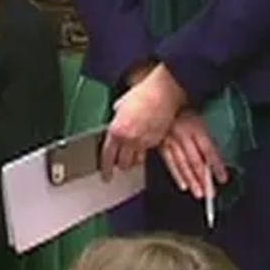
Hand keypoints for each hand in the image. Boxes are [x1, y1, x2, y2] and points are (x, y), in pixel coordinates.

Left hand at [100, 64, 186, 179]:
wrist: (163, 93)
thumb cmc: (143, 94)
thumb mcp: (121, 104)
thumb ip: (117, 116)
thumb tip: (116, 118)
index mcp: (117, 130)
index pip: (107, 156)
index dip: (106, 169)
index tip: (106, 176)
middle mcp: (129, 139)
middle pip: (123, 164)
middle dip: (120, 164)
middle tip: (120, 161)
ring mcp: (143, 142)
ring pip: (136, 161)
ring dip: (133, 160)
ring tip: (133, 154)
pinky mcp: (156, 142)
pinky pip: (147, 152)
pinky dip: (144, 151)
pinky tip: (144, 142)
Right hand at [159, 109, 227, 198]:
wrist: (162, 98)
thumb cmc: (183, 107)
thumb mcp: (198, 118)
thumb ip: (204, 136)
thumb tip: (214, 157)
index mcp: (196, 126)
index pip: (209, 149)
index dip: (216, 165)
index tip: (222, 178)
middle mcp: (184, 134)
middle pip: (195, 160)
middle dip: (203, 178)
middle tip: (210, 193)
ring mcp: (171, 139)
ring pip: (182, 164)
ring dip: (191, 180)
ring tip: (198, 193)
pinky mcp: (161, 143)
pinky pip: (170, 161)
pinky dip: (177, 174)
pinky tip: (183, 185)